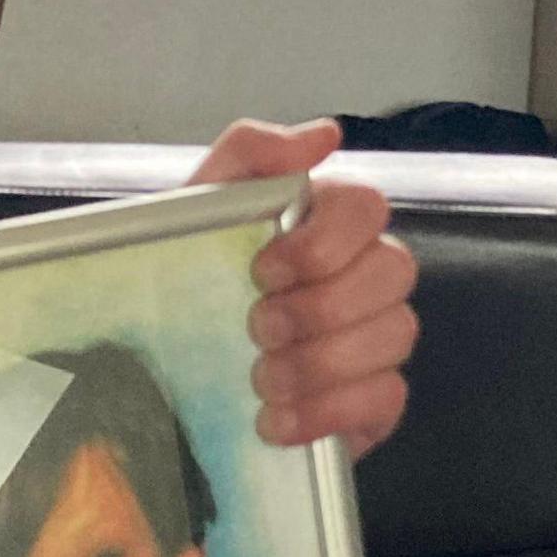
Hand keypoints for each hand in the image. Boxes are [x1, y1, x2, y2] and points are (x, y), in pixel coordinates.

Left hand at [194, 119, 416, 455]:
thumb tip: (323, 135)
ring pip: (395, 333)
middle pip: (394, 269)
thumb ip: (249, 155)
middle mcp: (363, 275)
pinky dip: (329, 411)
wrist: (161, 381)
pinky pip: (387, 397)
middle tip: (258, 328)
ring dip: (321, 362)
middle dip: (321, 305)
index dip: (322, 240)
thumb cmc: (185, 286)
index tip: (262, 269)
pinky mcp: (373, 400)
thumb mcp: (194, 211)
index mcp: (325, 223)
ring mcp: (376, 338)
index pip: (367, 205)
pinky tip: (278, 421)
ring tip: (260, 380)